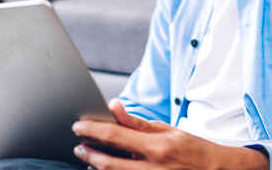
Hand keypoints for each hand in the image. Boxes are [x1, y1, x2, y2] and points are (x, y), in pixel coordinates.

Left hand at [73, 99, 268, 169]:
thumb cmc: (193, 149)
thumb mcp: (168, 130)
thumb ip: (138, 122)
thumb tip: (114, 106)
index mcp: (158, 147)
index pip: (116, 137)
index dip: (94, 131)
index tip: (79, 126)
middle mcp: (153, 168)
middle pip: (109, 164)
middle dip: (90, 153)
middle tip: (78, 146)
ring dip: (97, 167)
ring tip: (88, 158)